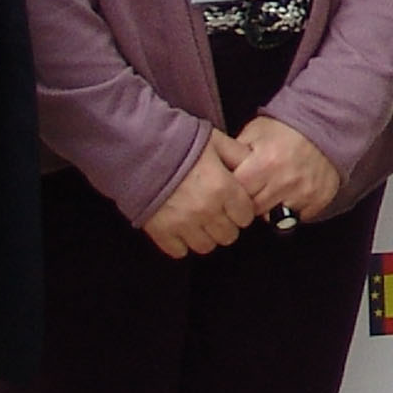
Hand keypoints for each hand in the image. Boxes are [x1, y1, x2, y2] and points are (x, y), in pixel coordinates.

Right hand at [142, 130, 262, 256]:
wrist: (139, 147)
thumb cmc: (179, 141)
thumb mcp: (215, 140)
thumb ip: (237, 155)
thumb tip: (253, 166)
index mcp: (223, 188)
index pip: (246, 216)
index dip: (241, 210)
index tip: (234, 204)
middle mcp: (206, 210)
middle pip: (228, 235)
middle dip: (226, 224)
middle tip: (217, 212)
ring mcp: (183, 224)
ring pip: (206, 246)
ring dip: (205, 236)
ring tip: (199, 222)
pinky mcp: (161, 231)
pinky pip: (179, 251)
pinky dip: (181, 243)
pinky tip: (180, 228)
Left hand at [224, 114, 343, 225]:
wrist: (325, 126)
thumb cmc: (286, 129)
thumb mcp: (255, 132)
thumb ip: (235, 153)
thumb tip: (217, 171)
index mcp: (265, 162)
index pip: (237, 192)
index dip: (233, 191)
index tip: (234, 186)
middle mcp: (285, 181)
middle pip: (253, 209)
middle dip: (249, 201)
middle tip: (252, 189)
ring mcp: (304, 193)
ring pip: (274, 217)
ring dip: (269, 208)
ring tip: (270, 190)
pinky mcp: (318, 201)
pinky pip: (297, 217)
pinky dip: (291, 209)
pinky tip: (290, 193)